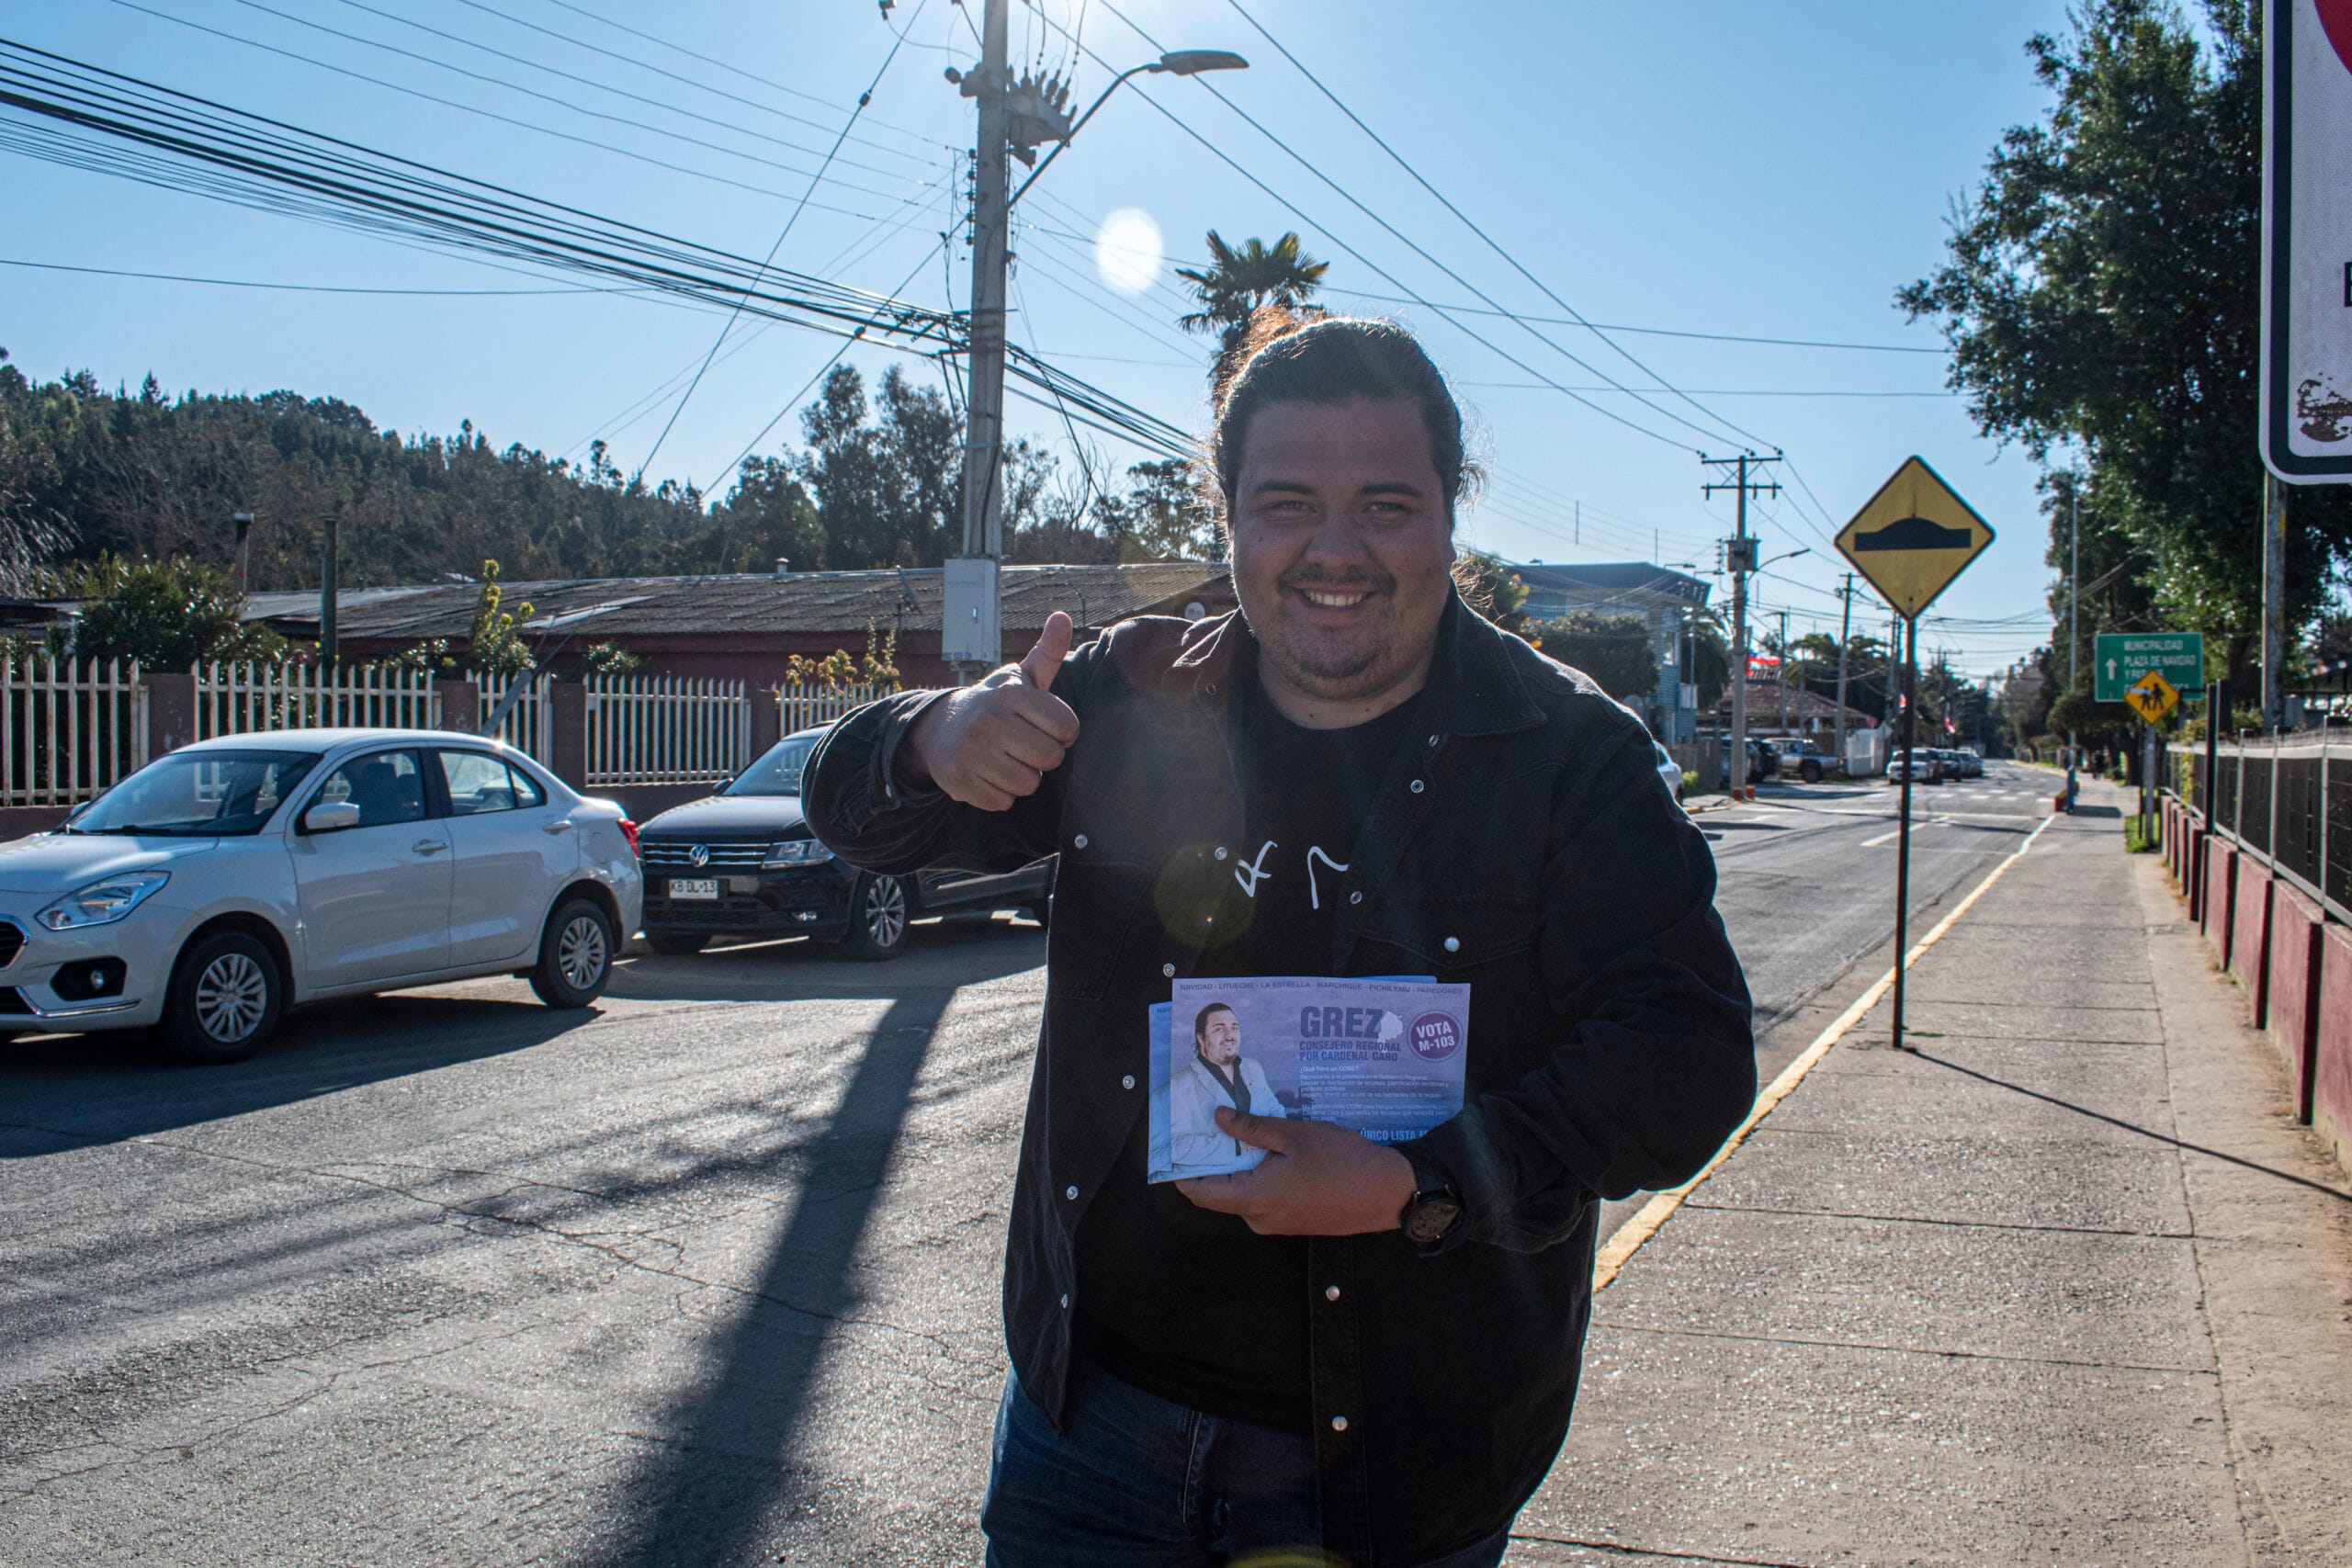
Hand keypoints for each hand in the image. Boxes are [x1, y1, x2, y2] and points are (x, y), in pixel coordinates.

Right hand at [899, 611, 1079, 810]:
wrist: (939, 729)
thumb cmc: (995, 704)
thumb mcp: (1021, 677)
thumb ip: (1048, 653)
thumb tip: (1063, 617)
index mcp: (1011, 694)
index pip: (1067, 728)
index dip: (1062, 732)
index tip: (1045, 726)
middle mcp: (990, 721)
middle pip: (1050, 759)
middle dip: (1043, 756)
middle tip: (1024, 744)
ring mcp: (972, 753)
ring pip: (1028, 784)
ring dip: (1023, 776)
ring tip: (1005, 758)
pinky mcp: (960, 782)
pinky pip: (1004, 802)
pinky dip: (1001, 793)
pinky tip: (988, 773)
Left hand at [1176, 1106, 1416, 1235]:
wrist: (1388, 1193)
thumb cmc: (1342, 1161)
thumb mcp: (1294, 1135)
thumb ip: (1251, 1128)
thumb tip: (1218, 1118)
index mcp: (1254, 1198)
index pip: (1199, 1191)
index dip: (1181, 1168)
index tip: (1176, 1141)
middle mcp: (1259, 1218)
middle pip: (1220, 1190)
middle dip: (1214, 1158)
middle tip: (1213, 1121)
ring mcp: (1277, 1224)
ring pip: (1243, 1193)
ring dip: (1240, 1165)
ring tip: (1247, 1128)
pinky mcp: (1293, 1222)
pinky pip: (1264, 1198)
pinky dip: (1259, 1175)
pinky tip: (1272, 1149)